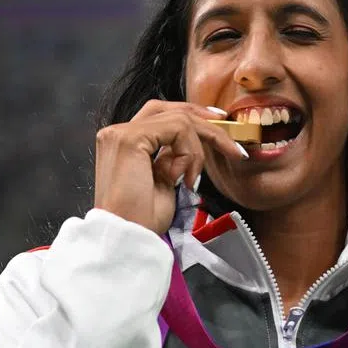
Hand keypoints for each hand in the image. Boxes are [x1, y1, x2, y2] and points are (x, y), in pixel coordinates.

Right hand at [94, 101, 248, 233]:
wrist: (128, 238)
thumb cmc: (142, 221)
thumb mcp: (162, 185)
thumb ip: (168, 161)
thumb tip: (182, 151)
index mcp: (122, 144)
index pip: (159, 117)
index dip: (191, 118)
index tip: (218, 131)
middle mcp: (117, 133)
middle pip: (168, 109)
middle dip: (204, 121)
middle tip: (230, 143)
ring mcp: (121, 133)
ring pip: (178, 119)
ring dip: (198, 149)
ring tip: (193, 178)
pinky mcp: (130, 139)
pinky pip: (177, 129)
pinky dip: (190, 151)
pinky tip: (185, 177)